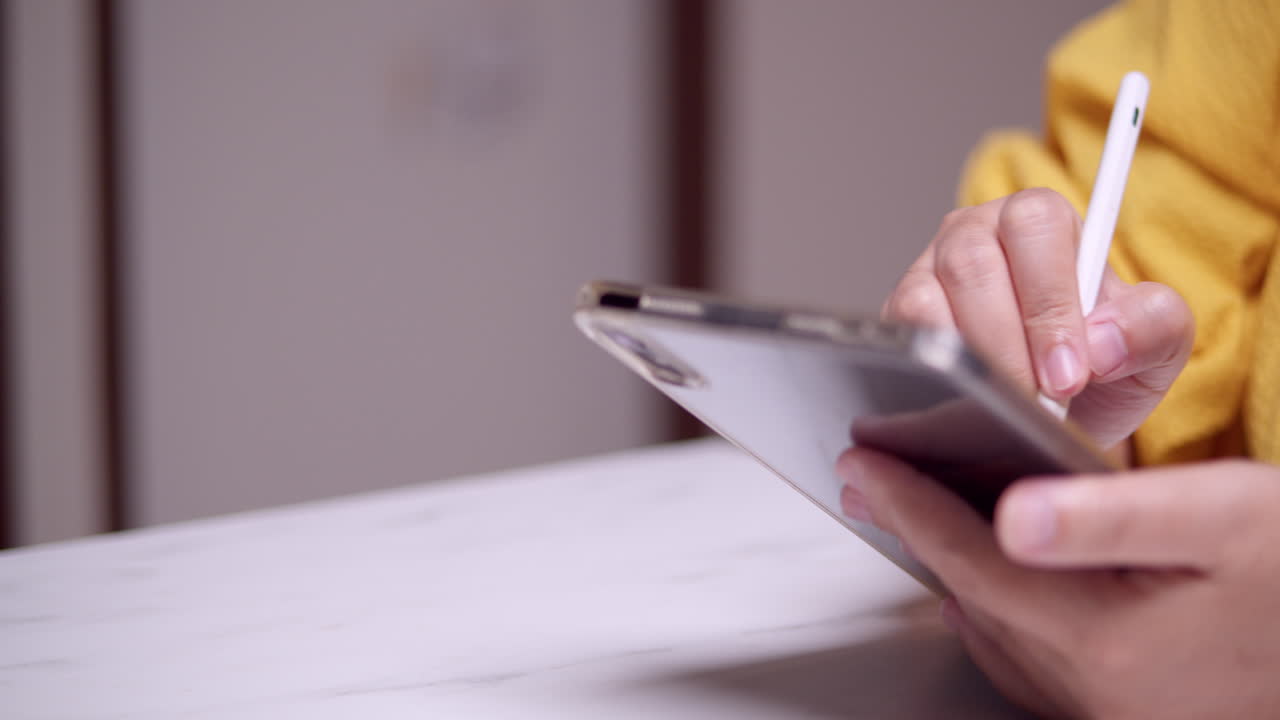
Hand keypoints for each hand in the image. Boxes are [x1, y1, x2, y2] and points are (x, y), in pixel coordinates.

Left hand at [838, 448, 1279, 718]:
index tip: (861, 461)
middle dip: (917, 532)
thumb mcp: (1225, 520)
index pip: (967, 559)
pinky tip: (993, 589)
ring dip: (952, 574)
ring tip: (920, 517)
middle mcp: (1094, 690)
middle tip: (875, 480)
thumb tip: (1010, 516)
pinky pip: (1029, 663)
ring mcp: (1109, 712)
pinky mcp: (1129, 714)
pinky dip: (996, 616)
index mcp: (1103, 639)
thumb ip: (1111, 517)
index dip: (906, 503)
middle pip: (971, 598)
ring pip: (994, 633)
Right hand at [884, 189, 1193, 449]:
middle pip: (974, 261)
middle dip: (1011, 341)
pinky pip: (902, 332)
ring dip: (973, 359)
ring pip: (929, 299)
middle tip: (1039, 399)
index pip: (1037, 224)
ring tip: (1010, 403)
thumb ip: (1154, 329)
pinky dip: (937, 368)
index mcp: (1042, 221)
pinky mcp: (898, 316)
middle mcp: (978, 233)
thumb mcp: (1155, 353)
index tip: (1070, 371)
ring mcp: (929, 271)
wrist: (1061, 418)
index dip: (1051, 300)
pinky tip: (970, 397)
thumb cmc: (1102, 373)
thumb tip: (1102, 340)